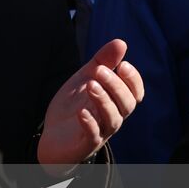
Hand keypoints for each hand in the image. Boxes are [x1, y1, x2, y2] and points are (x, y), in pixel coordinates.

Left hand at [37, 40, 141, 172]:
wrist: (52, 137)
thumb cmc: (73, 106)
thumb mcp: (85, 79)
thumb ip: (102, 61)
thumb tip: (121, 42)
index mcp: (115, 102)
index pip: (135, 93)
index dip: (133, 80)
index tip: (123, 65)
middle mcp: (112, 117)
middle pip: (126, 104)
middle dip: (115, 86)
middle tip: (99, 70)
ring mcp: (100, 132)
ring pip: (113, 120)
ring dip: (104, 101)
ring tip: (91, 85)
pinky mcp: (84, 144)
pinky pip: (93, 136)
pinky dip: (89, 123)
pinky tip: (81, 111)